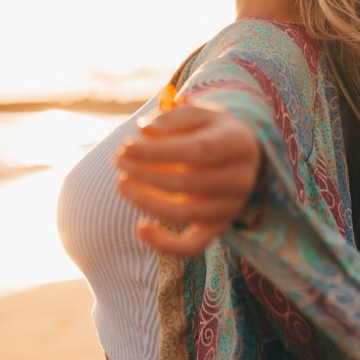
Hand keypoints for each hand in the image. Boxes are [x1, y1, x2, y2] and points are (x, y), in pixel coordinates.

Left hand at [113, 101, 261, 257]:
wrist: (241, 154)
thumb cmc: (211, 129)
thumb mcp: (197, 113)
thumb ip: (171, 118)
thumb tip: (143, 130)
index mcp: (238, 144)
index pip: (196, 152)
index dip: (158, 152)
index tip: (127, 147)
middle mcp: (240, 179)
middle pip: (186, 184)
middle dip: (144, 173)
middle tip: (118, 160)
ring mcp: (231, 207)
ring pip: (183, 214)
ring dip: (145, 200)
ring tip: (121, 183)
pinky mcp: (219, 227)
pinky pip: (193, 246)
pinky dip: (165, 244)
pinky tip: (140, 228)